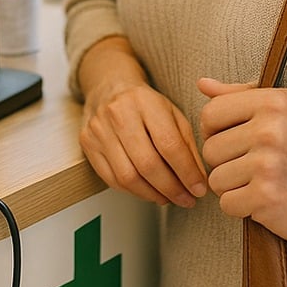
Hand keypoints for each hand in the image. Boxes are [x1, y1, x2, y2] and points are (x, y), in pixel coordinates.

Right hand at [77, 37, 207, 207]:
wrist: (109, 87)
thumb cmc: (145, 103)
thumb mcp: (173, 114)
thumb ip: (187, 146)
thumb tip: (198, 182)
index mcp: (145, 101)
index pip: (169, 144)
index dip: (187, 172)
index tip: (199, 189)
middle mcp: (118, 113)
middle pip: (147, 163)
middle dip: (171, 188)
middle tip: (186, 200)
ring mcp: (99, 129)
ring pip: (128, 176)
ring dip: (153, 194)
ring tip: (169, 198)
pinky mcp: (87, 143)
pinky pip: (111, 178)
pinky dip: (133, 191)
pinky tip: (148, 191)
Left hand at [197, 78, 286, 243]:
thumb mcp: (278, 114)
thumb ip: (238, 96)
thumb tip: (202, 84)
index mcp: (273, 102)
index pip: (210, 113)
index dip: (215, 131)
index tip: (236, 140)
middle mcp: (270, 130)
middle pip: (210, 149)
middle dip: (226, 163)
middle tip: (254, 166)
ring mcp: (268, 165)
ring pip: (215, 179)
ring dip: (233, 187)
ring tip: (259, 183)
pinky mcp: (266, 196)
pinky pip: (226, 203)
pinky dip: (241, 207)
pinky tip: (263, 200)